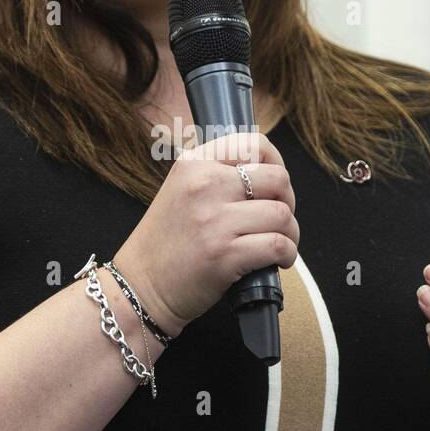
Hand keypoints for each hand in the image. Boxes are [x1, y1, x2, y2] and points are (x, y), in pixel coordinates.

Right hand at [116, 129, 298, 337]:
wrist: (139, 286)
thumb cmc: (164, 244)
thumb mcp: (180, 192)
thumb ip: (217, 176)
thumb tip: (268, 173)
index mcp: (193, 164)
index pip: (254, 144)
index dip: (277, 163)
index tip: (275, 186)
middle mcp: (204, 185)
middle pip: (277, 179)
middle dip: (288, 201)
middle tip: (277, 220)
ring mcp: (214, 220)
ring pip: (281, 214)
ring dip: (290, 233)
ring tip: (279, 244)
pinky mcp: (225, 254)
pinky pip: (278, 245)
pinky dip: (287, 254)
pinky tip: (277, 261)